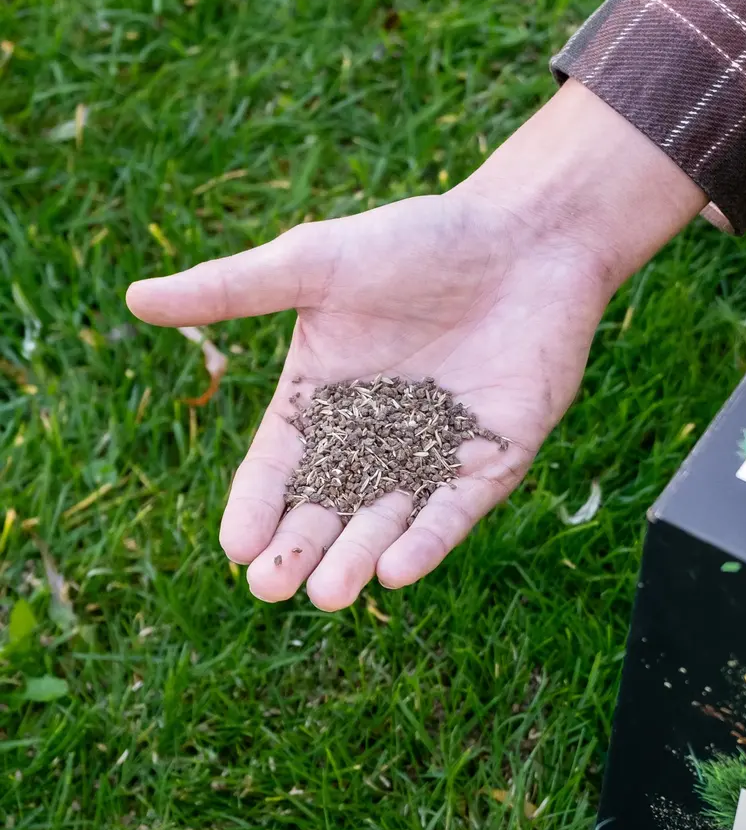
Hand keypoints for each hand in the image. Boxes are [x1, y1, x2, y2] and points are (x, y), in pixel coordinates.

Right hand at [126, 81, 704, 607]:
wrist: (526, 235)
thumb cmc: (419, 240)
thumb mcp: (316, 262)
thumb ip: (233, 288)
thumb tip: (134, 299)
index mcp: (323, 398)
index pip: (279, 467)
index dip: (256, 506)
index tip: (234, 546)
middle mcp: (375, 436)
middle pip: (328, 507)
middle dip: (299, 549)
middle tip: (270, 588)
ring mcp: (434, 453)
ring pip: (387, 521)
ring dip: (357, 558)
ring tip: (328, 594)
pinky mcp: (492, 460)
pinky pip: (455, 511)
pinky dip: (429, 541)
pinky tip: (397, 568)